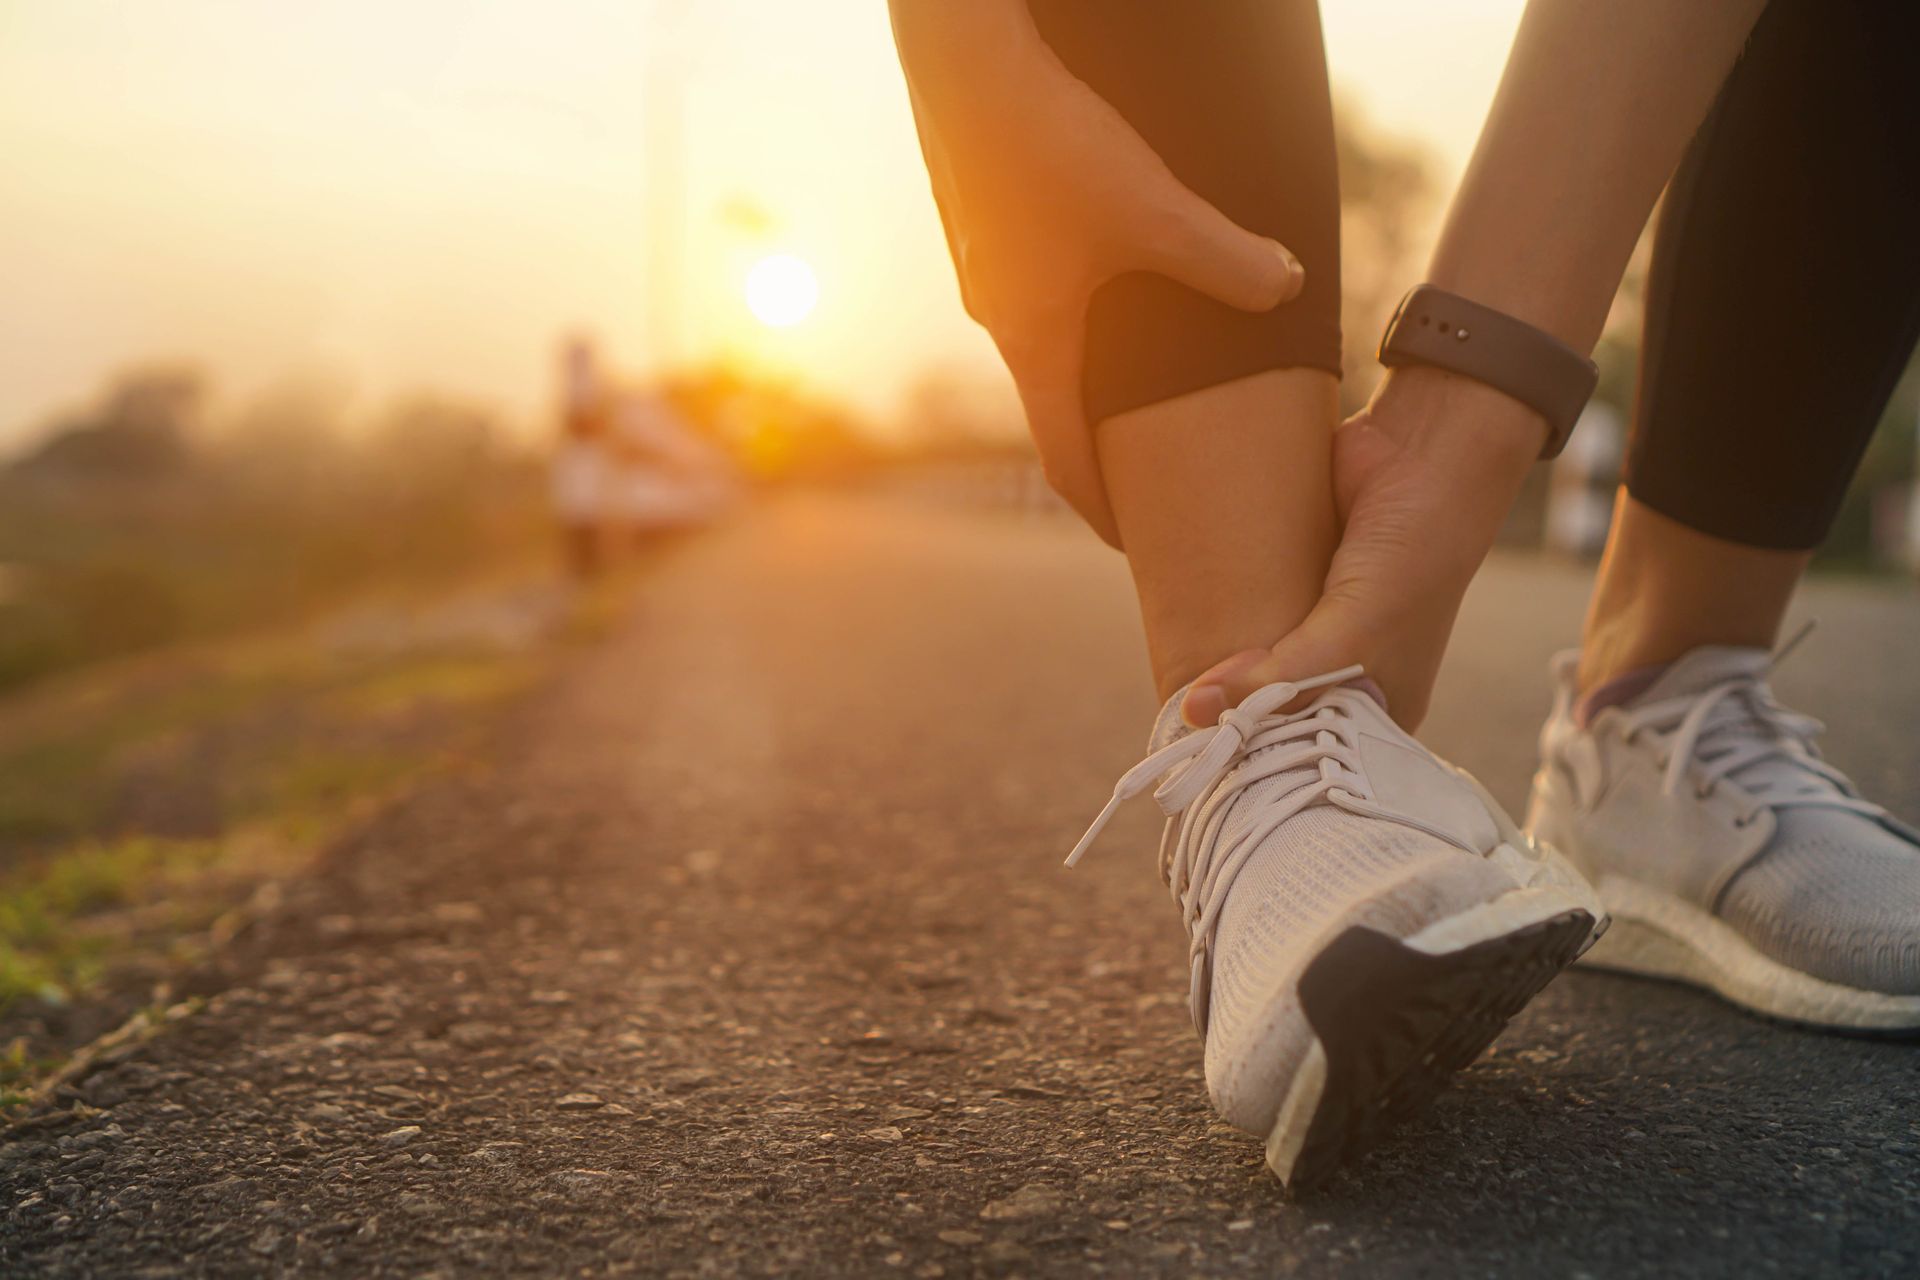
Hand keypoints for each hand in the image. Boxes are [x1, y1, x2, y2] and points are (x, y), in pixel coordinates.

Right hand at [892, 0, 1303, 545]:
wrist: (961, 59)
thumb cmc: (1046, 143)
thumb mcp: (1154, 209)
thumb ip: (1225, 260)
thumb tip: (1287, 289)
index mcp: (1032, 340)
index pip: (1063, 458)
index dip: (1099, 506)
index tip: (1129, 539)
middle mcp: (997, 314)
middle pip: (1052, 399)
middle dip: (1099, 434)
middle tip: (1148, 457)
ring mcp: (983, 266)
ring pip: (1040, 331)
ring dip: (1083, 358)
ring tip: (1134, 360)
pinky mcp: (983, 218)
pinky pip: (1030, 277)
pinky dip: (1068, 295)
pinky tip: (1100, 260)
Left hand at [1180, 369, 1547, 728]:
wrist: (1423, 454)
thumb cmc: (1412, 559)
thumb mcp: (1351, 636)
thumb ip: (1280, 678)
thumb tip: (1197, 710)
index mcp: (1379, 705)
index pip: (1307, 753)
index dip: (1259, 759)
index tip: (1204, 765)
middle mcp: (1348, 672)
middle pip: (1271, 709)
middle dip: (1231, 714)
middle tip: (1175, 724)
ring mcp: (1316, 624)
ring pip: (1253, 659)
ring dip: (1218, 665)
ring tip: (1169, 679)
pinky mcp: (1290, 578)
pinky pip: (1245, 608)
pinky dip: (1217, 614)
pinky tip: (1179, 625)